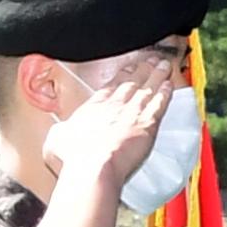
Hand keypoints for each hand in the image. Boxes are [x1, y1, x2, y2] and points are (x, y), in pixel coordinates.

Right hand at [44, 75, 174, 192]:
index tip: (128, 68)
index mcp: (93, 106)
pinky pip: (160, 103)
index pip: (111, 85)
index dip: (122, 74)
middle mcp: (114, 105)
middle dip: (142, 69)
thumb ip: (61, 131)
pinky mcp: (148, 124)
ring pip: (148, 87)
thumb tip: (60, 132)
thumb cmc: (74, 158)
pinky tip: (170, 85)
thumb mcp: (56, 139)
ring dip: (157, 75)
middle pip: (131, 81)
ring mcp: (132, 112)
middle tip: (150, 59)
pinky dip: (166, 93)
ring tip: (164, 65)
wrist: (93, 166)